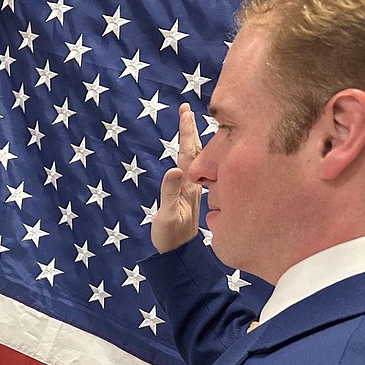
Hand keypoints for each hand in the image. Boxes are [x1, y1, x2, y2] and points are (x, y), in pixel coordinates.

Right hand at [152, 103, 202, 253]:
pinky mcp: (191, 195)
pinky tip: (191, 154)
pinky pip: (195, 168)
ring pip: (196, 159)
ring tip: (189, 126)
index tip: (186, 111)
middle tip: (187, 110)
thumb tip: (173, 169)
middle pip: (195, 151)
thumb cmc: (170, 238)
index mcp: (189, 185)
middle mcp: (195, 183)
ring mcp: (194, 189)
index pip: (189, 152)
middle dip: (190, 130)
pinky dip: (192, 155)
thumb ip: (170, 194)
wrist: (179, 255)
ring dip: (192, 141)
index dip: (187, 131)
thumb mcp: (167, 216)